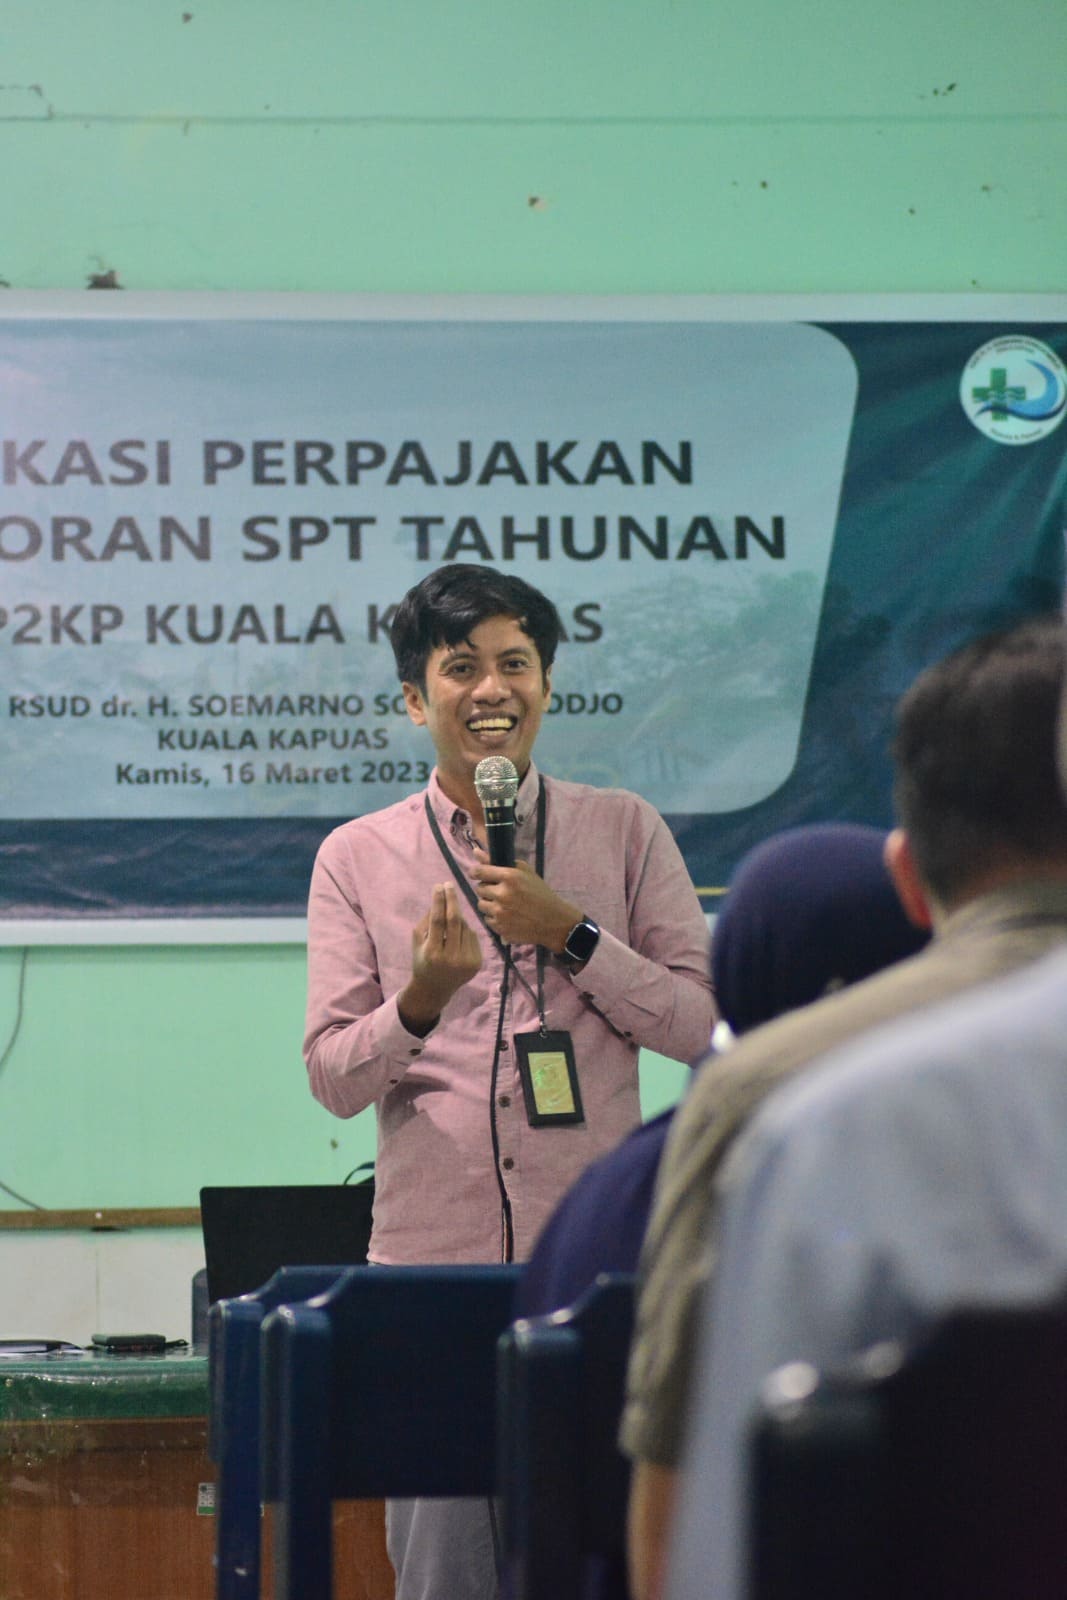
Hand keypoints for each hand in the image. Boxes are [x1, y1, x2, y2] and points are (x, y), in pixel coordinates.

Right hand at [398, 883, 481, 1033]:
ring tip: (449, 919)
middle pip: (455, 921)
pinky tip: (457, 936)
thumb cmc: (423, 961)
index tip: (438, 886)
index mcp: (433, 953)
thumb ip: (426, 921)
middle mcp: (452, 958)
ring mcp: (467, 962)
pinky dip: (465, 930)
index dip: (439, 901)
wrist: (436, 989)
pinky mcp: (477, 963)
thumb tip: (440, 899)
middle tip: (449, 885)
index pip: (438, 921)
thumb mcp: (417, 942)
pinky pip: (472, 936)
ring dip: (457, 917)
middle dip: (452, 900)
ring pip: (465, 927)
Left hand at [472, 854, 581, 952]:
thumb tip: (475, 851)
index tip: (477, 874)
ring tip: (504, 904)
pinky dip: (495, 917)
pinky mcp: (500, 928)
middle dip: (488, 889)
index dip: (476, 873)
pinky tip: (508, 915)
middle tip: (501, 891)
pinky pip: (487, 919)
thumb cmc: (540, 893)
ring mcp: (500, 913)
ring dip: (489, 903)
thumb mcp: (525, 872)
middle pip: (480, 889)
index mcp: (509, 877)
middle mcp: (502, 894)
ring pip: (481, 905)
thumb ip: (498, 861)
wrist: (553, 921)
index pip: (479, 872)